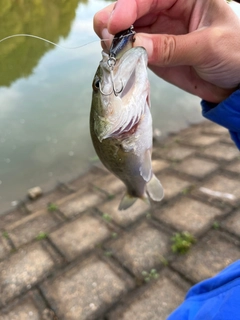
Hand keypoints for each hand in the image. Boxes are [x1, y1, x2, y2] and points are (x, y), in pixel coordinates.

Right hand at [94, 0, 239, 102]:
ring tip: (107, 50)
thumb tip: (136, 46)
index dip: (128, 7)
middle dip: (114, 21)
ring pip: (129, 31)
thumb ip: (171, 47)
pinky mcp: (154, 54)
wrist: (234, 83)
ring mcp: (159, 34)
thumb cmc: (234, 54)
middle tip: (103, 36)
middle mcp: (168, 11)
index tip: (115, 24)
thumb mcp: (207, 46)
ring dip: (115, 40)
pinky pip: (134, 53)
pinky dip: (123, 57)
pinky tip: (116, 61)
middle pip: (132, 11)